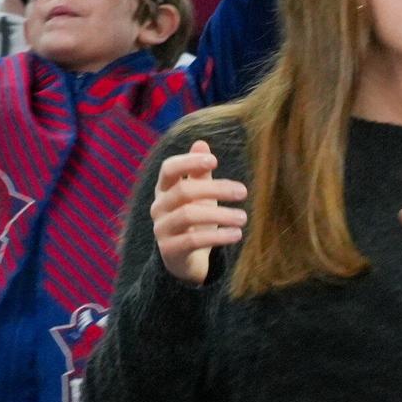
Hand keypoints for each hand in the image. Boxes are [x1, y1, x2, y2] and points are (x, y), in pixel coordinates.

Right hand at [152, 140, 247, 284]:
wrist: (187, 258)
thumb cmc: (195, 220)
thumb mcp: (200, 194)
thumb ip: (199, 172)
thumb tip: (201, 143)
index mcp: (164, 189)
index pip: (169, 168)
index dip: (189, 162)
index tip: (215, 161)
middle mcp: (158, 207)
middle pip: (184, 191)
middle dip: (216, 189)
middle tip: (243, 192)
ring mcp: (162, 229)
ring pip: (188, 215)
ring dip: (220, 215)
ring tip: (243, 217)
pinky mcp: (169, 250)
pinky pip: (193, 241)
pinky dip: (217, 236)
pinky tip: (236, 234)